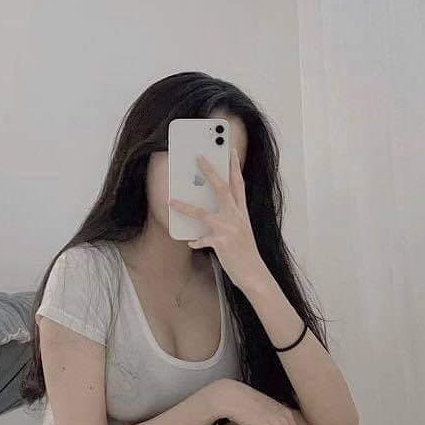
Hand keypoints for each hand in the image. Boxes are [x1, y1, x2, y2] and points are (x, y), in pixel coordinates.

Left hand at [169, 148, 266, 291]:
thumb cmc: (245, 253)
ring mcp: (228, 229)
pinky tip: (191, 242)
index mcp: (241, 213)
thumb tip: (211, 211)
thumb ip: (229, 218)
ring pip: (202, 213)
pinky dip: (195, 241)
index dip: (234, 166)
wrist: (254, 273)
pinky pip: (202, 239)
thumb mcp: (241, 231)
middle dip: (209, 171)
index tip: (229, 150)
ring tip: (171, 201)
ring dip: (184, 207)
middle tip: (198, 157)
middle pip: (221, 188)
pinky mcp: (221, 242)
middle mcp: (236, 217)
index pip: (238, 184)